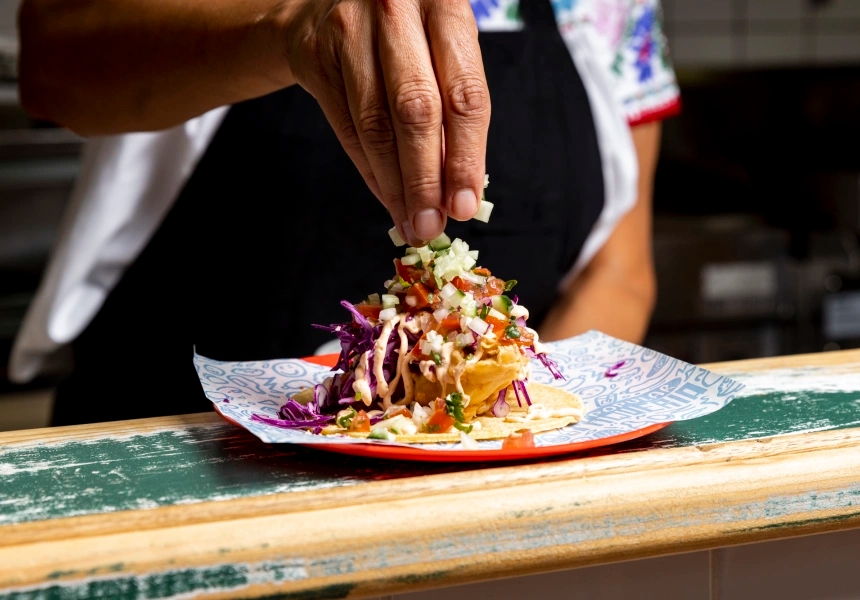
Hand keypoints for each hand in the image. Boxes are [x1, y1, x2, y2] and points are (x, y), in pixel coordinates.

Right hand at [280, 0, 490, 243]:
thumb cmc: (406, 32)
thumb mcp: (443, 49)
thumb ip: (455, 107)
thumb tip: (460, 190)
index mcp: (444, 4)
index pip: (463, 94)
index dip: (465, 157)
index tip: (466, 205)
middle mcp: (396, 9)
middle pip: (415, 111)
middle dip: (425, 180)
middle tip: (431, 226)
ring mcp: (348, 29)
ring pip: (374, 125)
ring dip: (395, 185)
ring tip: (411, 223)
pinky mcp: (314, 53)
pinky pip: (345, 127)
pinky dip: (369, 170)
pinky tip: (387, 198)